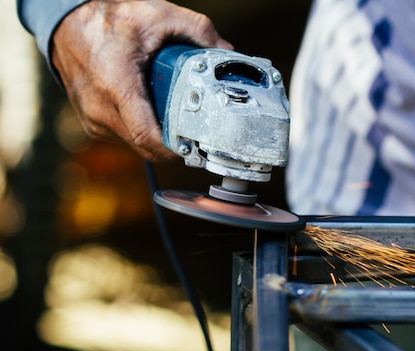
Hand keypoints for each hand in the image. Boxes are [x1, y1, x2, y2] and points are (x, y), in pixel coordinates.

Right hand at [51, 0, 232, 160]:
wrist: (66, 23)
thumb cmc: (106, 19)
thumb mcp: (157, 16)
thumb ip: (197, 30)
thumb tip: (226, 50)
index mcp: (116, 86)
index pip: (147, 137)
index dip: (176, 149)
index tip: (196, 146)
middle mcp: (101, 110)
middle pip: (147, 146)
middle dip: (174, 142)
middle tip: (195, 129)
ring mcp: (94, 120)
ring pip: (137, 144)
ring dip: (158, 134)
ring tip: (171, 112)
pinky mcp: (93, 123)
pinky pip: (125, 136)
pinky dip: (143, 127)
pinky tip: (151, 108)